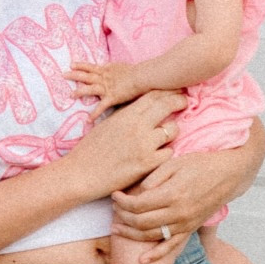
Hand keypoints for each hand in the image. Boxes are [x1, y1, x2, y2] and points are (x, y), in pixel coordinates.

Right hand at [63, 89, 185, 197]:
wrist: (81, 173)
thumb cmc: (91, 150)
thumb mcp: (108, 125)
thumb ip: (127, 116)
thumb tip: (143, 108)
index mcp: (126, 115)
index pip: (153, 95)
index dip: (167, 90)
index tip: (175, 90)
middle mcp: (137, 126)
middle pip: (167, 105)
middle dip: (179, 101)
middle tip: (183, 103)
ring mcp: (144, 145)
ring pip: (173, 130)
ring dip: (172, 131)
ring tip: (166, 136)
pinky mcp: (147, 164)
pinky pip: (169, 153)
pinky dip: (165, 154)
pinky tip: (158, 156)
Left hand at [69, 59, 137, 114]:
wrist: (142, 76)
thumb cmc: (135, 71)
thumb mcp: (121, 67)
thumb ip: (112, 69)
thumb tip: (109, 69)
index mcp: (106, 70)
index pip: (90, 66)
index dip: (80, 65)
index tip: (71, 65)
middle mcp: (103, 78)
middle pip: (86, 75)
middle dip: (74, 75)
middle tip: (63, 75)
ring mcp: (106, 87)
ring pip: (89, 88)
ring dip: (79, 91)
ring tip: (70, 95)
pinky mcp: (112, 97)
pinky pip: (101, 107)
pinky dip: (95, 114)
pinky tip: (88, 120)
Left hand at [112, 145, 252, 261]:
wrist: (229, 174)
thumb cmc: (201, 164)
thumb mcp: (175, 162)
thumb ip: (154, 177)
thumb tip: (137, 192)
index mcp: (172, 193)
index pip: (138, 204)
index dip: (122, 202)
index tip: (115, 195)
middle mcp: (178, 212)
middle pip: (141, 222)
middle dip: (122, 217)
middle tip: (113, 209)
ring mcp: (185, 223)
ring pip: (152, 235)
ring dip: (131, 234)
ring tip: (117, 228)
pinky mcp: (191, 228)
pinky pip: (171, 246)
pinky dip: (156, 255)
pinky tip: (142, 261)